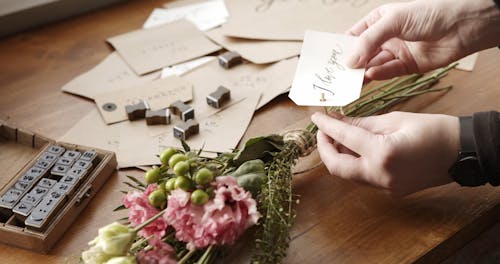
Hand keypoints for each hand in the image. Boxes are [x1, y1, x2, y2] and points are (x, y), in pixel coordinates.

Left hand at [311, 111, 459, 195]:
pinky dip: (354, 163)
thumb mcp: (394, 120)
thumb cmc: (433, 129)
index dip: (326, 127)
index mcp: (382, 154)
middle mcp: (380, 175)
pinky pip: (364, 177)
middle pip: (337, 167)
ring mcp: (385, 187)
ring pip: (349, 174)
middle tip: (322, 132)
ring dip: (338, 156)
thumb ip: (361, 123)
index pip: (344, 138)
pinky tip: (355, 148)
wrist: (462, 152)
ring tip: (338, 136)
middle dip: (325, 149)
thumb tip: (336, 120)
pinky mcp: (391, 191)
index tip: (316, 118)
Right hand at [346, 0, 499, 79]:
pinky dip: (379, 76)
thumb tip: (349, 60)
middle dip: (350, 64)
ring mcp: (395, 52)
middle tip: (336, 75)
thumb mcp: (392, 22)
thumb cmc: (429, 14)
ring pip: (373, 65)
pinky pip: (388, 73)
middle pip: (361, 54)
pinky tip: (370, 77)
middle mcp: (385, 37)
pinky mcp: (406, 66)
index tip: (328, 60)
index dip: (341, 48)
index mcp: (378, 21)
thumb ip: (368, 41)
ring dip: (362, 73)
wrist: (462, 26)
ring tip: (350, 81)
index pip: (353, 36)